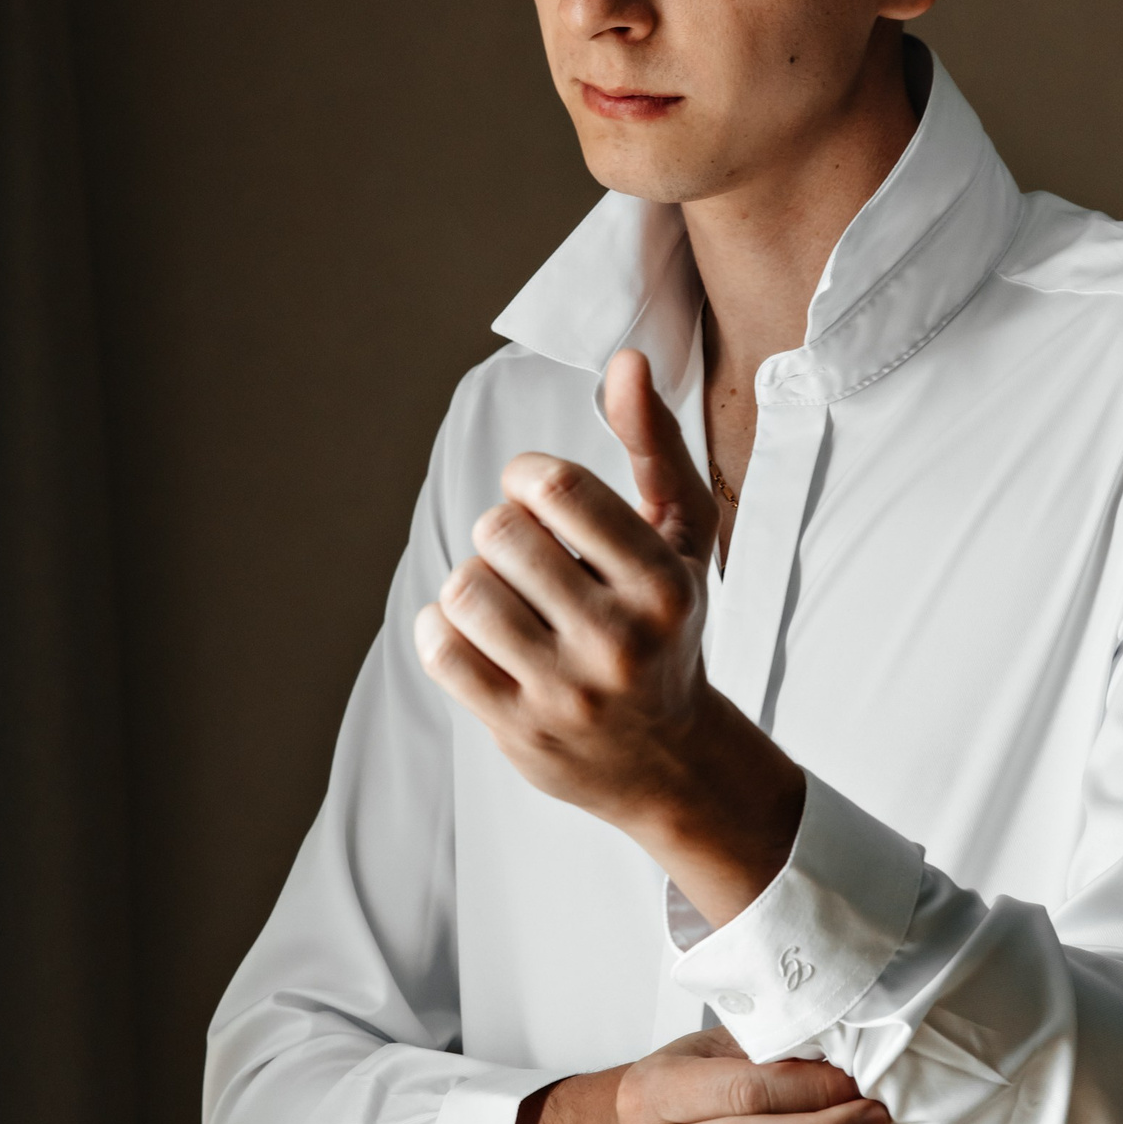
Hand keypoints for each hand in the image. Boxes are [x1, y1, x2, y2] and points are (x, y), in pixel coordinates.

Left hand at [413, 350, 803, 925]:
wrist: (671, 761)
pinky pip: (440, 651)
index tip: (536, 494)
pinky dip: (440, 627)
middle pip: (502, 535)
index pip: (559, 489)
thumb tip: (624, 362)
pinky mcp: (517, 728)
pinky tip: (469, 631)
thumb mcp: (682, 538)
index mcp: (663, 582)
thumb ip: (655, 444)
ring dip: (472, 582)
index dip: (527, 476)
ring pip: (466, 591)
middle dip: (501, 532)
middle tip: (522, 554)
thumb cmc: (668, 629)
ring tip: (500, 595)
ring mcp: (566, 689)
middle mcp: (618, 638)